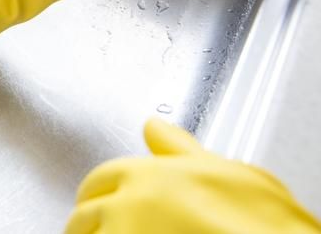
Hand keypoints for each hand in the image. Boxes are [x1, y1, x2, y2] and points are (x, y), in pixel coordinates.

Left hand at [66, 118, 320, 233]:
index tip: (101, 201)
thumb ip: (180, 151)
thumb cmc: (266, 224)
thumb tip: (154, 128)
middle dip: (91, 223)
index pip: (101, 179)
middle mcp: (127, 206)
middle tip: (105, 231)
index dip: (101, 193)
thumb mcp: (228, 172)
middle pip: (84, 215)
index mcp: (146, 175)